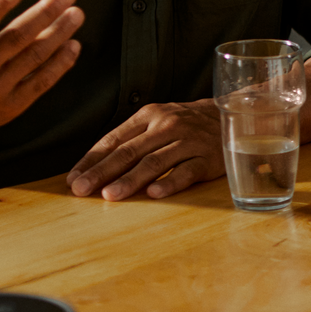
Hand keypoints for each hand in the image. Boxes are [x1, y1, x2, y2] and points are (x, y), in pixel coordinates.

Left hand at [68, 100, 224, 200]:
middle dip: (101, 172)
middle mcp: (167, 125)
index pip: (113, 139)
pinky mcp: (208, 158)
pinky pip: (186, 172)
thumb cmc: (190, 125)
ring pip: (154, 162)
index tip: (73, 179)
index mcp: (150, 115)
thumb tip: (97, 167)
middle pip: (129, 151)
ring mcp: (189, 142)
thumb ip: (134, 139)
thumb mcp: (161, 122)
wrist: (237, 116)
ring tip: (110, 196)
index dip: (91, 160)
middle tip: (81, 190)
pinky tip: (154, 195)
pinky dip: (169, 183)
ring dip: (130, 180)